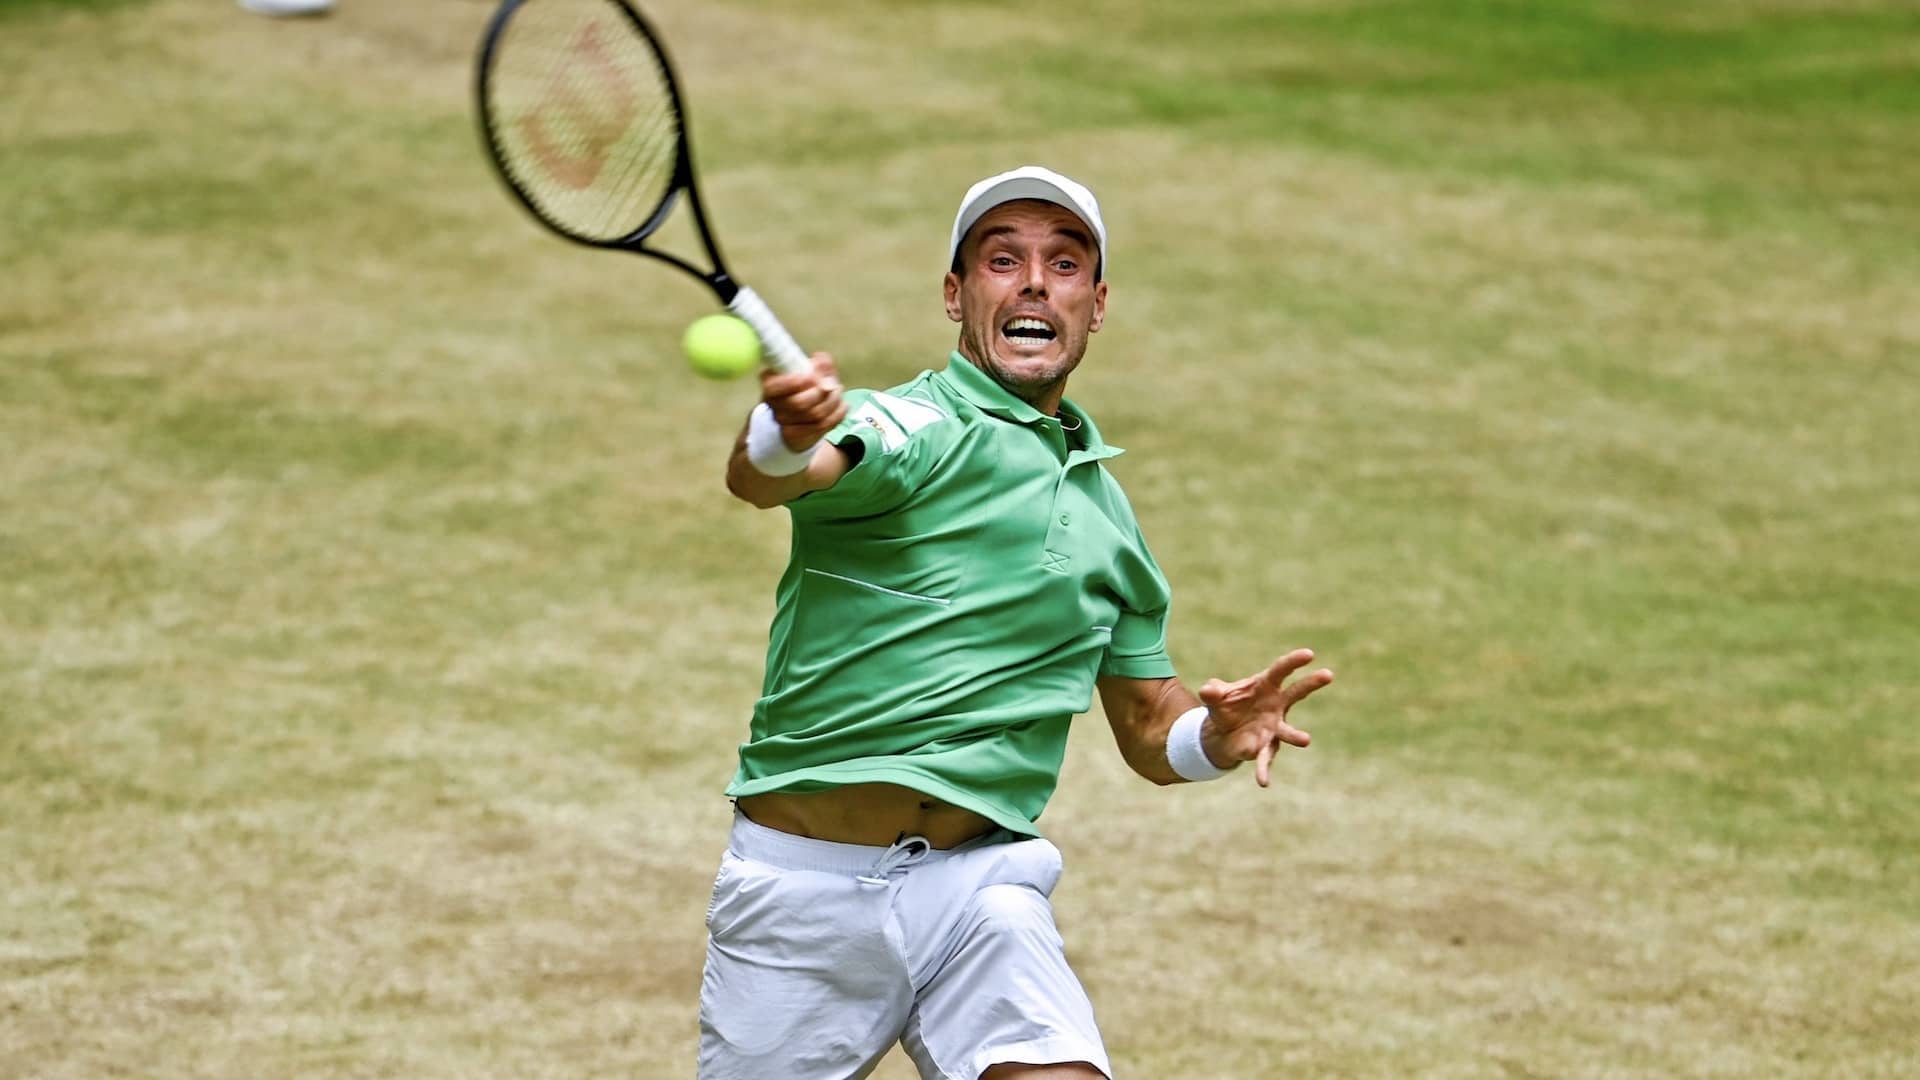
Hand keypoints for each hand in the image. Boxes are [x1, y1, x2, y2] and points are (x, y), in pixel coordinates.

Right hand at [759, 352, 844, 452]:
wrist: (798, 416)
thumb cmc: (803, 387)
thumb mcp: (809, 371)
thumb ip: (818, 363)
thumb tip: (822, 360)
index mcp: (770, 385)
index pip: (774, 386)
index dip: (792, 383)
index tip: (812, 377)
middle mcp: (774, 405)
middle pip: (799, 403)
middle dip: (821, 392)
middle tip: (834, 384)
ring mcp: (785, 423)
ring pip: (814, 415)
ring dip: (833, 401)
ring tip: (838, 391)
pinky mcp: (799, 436)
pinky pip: (823, 426)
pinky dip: (838, 414)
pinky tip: (843, 405)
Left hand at [1197, 648, 1333, 787]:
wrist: (1222, 730)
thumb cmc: (1226, 705)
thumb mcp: (1215, 696)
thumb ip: (1212, 692)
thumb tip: (1208, 691)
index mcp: (1266, 685)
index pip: (1281, 670)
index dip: (1294, 661)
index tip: (1309, 654)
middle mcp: (1276, 705)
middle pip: (1297, 692)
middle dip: (1312, 683)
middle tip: (1328, 674)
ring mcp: (1274, 727)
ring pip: (1287, 730)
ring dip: (1296, 735)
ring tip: (1306, 740)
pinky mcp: (1265, 746)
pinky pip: (1265, 759)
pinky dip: (1263, 770)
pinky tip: (1263, 782)